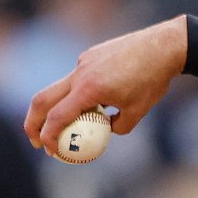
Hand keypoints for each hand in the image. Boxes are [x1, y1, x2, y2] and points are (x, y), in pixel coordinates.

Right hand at [25, 15, 187, 153]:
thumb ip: (117, 127)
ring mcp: (83, 62)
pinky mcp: (89, 55)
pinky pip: (78, 77)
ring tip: (75, 122)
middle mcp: (80, 74)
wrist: (164, 46)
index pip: (57, 118)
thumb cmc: (153, 80)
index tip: (49, 150)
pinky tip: (108, 92)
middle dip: (33, 123)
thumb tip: (103, 131)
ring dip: (58, 107)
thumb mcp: (138, 112)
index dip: (48, 138)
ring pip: (60, 88)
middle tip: (36, 141)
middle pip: (42, 100)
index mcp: (89, 89)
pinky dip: (80, 92)